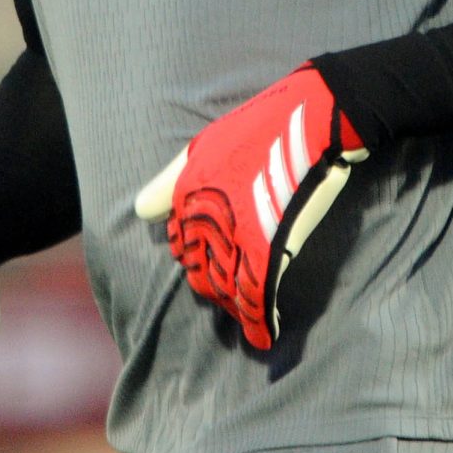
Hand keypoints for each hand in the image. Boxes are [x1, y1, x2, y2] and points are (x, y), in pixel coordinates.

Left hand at [133, 65, 366, 349]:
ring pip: (228, 287)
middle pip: (203, 272)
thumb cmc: (260, 128)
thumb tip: (139, 210)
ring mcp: (238, 233)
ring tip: (247, 318)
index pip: (182, 246)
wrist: (313, 117)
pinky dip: (260, 319)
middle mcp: (206, 219)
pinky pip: (258, 291)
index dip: (198, 259)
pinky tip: (266, 335)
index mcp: (187, 195)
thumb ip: (169, 181)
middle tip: (230, 297)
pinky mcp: (272, 244)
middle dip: (215, 287)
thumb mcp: (204, 147)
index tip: (212, 267)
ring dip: (236, 306)